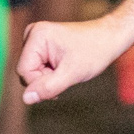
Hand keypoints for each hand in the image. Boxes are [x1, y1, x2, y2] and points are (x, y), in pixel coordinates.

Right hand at [18, 14, 133, 102]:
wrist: (110, 38)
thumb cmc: (95, 51)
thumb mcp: (72, 73)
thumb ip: (48, 87)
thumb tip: (26, 99)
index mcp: (36, 35)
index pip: (24, 72)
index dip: (41, 82)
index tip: (63, 77)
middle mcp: (32, 34)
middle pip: (26, 72)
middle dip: (46, 80)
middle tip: (67, 73)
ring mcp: (35, 39)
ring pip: (32, 72)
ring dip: (49, 78)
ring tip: (68, 69)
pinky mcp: (41, 45)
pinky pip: (37, 68)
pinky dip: (51, 73)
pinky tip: (65, 67)